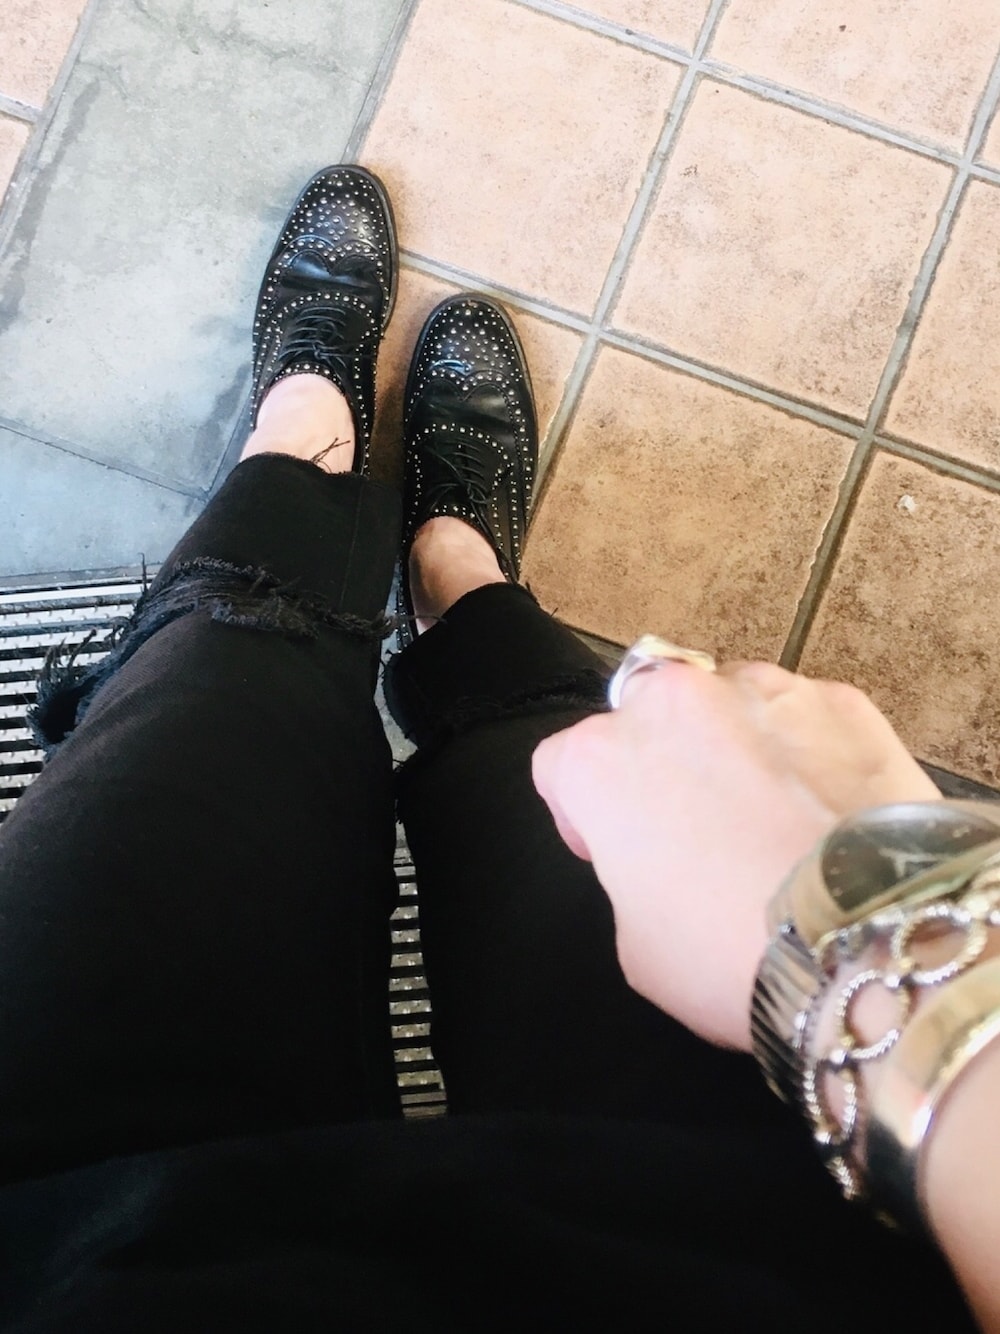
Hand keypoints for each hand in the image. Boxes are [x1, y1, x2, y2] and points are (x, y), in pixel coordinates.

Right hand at [531, 660, 939, 1050]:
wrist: (872, 942)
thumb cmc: (733, 954)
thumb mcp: (637, 944)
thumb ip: (630, 874)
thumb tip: (664, 861)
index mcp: (601, 760)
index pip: (560, 764)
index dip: (584, 814)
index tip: (617, 851)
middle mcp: (673, 701)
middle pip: (645, 716)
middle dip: (662, 760)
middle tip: (699, 830)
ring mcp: (762, 690)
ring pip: (730, 706)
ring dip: (738, 748)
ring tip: (777, 821)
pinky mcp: (841, 700)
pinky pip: (806, 718)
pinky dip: (810, 752)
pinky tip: (830, 812)